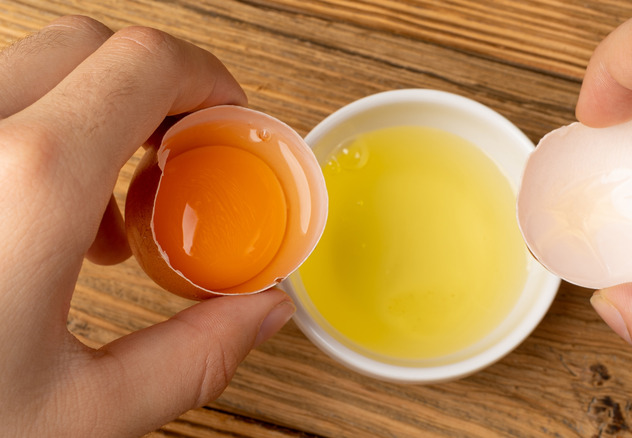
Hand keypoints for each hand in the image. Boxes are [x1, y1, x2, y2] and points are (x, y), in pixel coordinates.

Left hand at [0, 16, 295, 436]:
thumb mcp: (80, 414)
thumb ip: (193, 355)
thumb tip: (259, 316)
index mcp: (27, 182)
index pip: (144, 63)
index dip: (206, 80)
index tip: (227, 121)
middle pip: (91, 47)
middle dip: (156, 92)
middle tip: (179, 164)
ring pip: (32, 73)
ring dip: (95, 117)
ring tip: (108, 213)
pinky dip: (37, 137)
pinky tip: (42, 221)